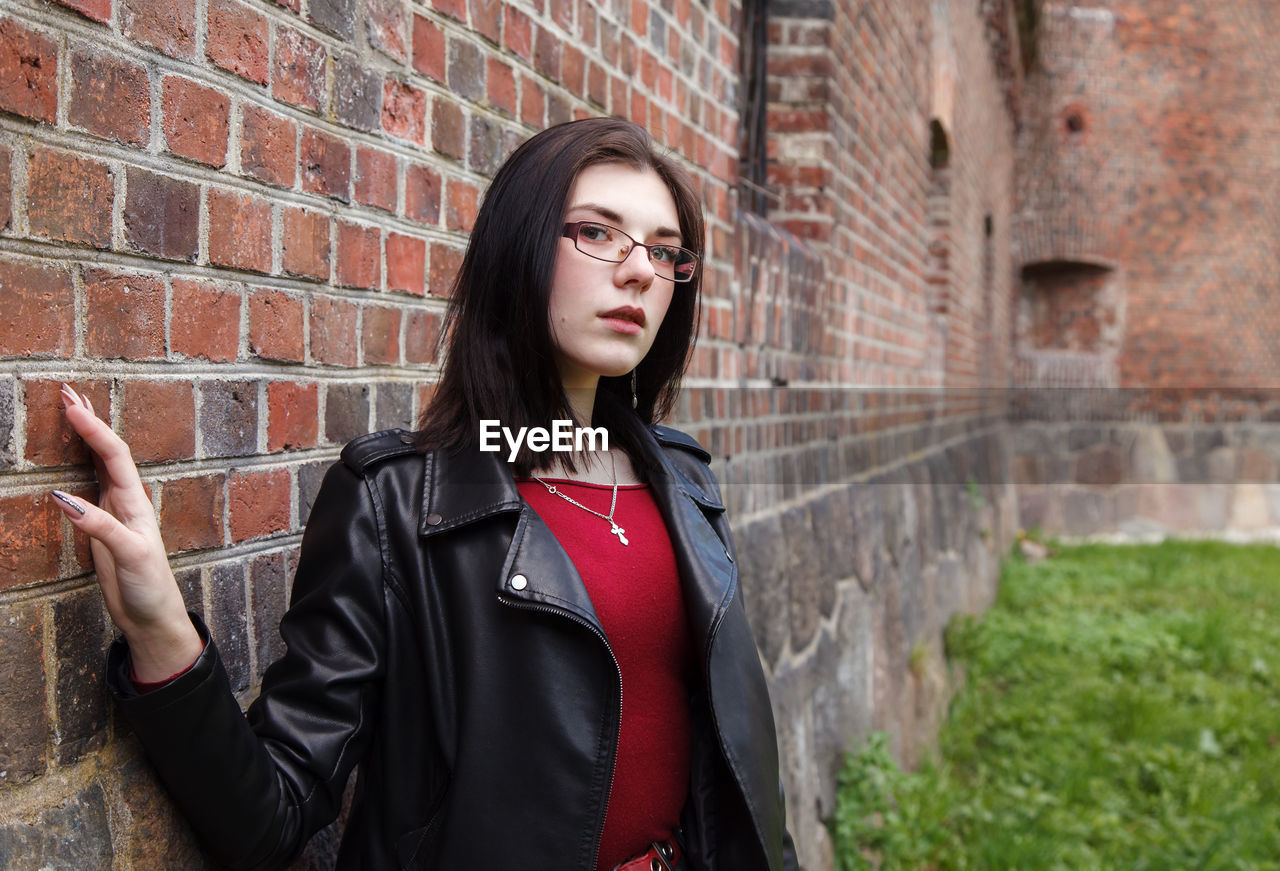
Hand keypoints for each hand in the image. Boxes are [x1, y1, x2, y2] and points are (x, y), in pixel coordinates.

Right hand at [53, 384, 202, 681]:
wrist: (153, 615)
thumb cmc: (149, 586)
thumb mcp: (129, 557)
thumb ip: (101, 528)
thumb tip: (65, 500)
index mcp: (136, 502)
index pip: (114, 456)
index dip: (94, 430)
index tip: (72, 407)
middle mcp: (127, 500)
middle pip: (107, 451)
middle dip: (89, 422)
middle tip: (66, 392)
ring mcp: (114, 511)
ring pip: (99, 465)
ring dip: (86, 438)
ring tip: (71, 410)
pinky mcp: (102, 527)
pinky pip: (87, 488)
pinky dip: (77, 466)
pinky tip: (68, 456)